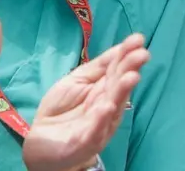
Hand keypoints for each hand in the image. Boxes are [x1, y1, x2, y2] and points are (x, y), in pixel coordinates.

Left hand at [22, 34, 148, 170]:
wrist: (43, 146)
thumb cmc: (61, 110)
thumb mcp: (76, 81)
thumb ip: (98, 67)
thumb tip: (119, 47)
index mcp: (105, 88)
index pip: (117, 68)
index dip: (127, 53)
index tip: (138, 39)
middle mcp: (108, 104)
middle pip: (119, 84)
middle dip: (130, 69)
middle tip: (141, 55)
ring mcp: (99, 123)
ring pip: (113, 105)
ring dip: (122, 91)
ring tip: (131, 77)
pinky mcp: (86, 141)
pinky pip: (95, 130)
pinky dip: (101, 119)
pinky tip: (108, 106)